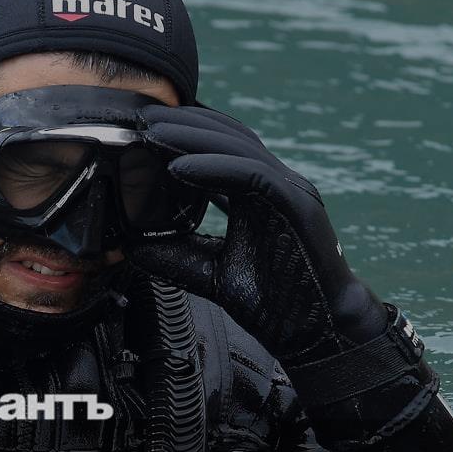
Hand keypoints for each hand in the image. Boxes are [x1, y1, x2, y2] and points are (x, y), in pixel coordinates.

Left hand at [129, 106, 452, 451]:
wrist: (321, 334)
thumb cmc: (277, 304)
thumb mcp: (212, 275)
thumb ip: (177, 256)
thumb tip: (131, 249)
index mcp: (260, 194)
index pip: (222, 147)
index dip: (185, 132)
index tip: (141, 128)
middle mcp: (278, 184)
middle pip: (229, 136)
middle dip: (183, 122)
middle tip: (140, 116)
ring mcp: (291, 191)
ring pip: (239, 148)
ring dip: (192, 137)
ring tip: (151, 133)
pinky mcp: (298, 207)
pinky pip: (251, 177)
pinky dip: (213, 169)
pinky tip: (177, 168)